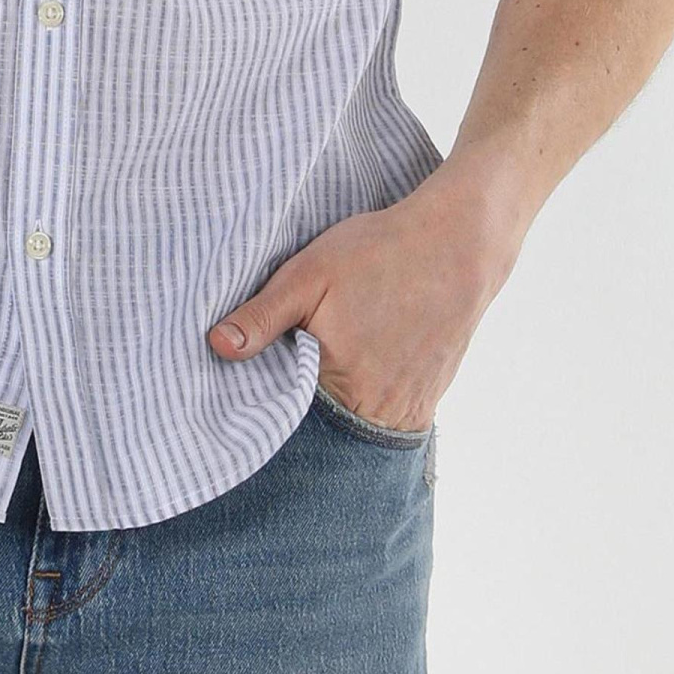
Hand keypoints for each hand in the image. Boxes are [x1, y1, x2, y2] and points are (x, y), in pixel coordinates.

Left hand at [207, 164, 521, 429]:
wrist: (458, 243)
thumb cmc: (379, 251)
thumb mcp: (309, 274)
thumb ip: (262, 316)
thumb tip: (215, 347)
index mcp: (340, 382)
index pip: (286, 418)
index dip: (267, 404)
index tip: (253, 386)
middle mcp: (377, 409)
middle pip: (323, 430)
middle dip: (301, 412)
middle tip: (293, 371)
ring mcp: (408, 410)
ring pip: (356, 429)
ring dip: (336, 412)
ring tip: (329, 371)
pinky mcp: (428, 401)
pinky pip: (387, 421)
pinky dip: (367, 406)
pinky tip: (360, 373)